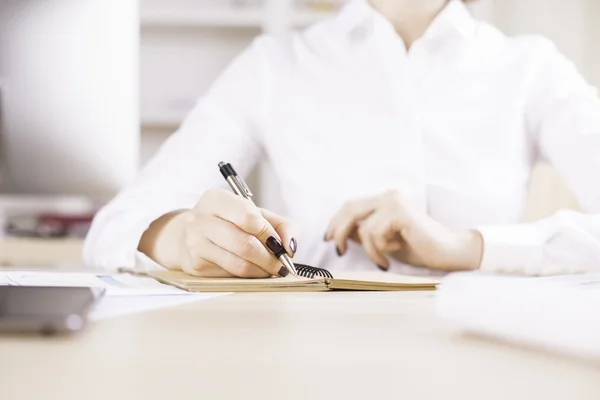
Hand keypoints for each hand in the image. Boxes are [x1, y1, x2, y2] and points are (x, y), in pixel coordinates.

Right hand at [139, 189, 298, 277]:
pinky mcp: (196, 266)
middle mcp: (200, 219)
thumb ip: (283, 225)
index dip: (269, 233)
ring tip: (271, 269)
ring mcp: (195, 244)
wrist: (191, 235)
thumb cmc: (230, 222)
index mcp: (216, 199)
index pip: (247, 217)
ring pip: (238, 265)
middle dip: (270, 258)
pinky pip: (230, 276)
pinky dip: (249, 277)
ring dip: (262, 271)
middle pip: (244, 244)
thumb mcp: (257, 215)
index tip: (279, 244)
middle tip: (282, 264)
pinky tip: (253, 271)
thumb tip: (291, 247)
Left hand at [325, 190, 482, 271]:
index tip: (327, 239)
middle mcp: (388, 196)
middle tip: (339, 252)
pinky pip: (375, 234)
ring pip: (363, 227)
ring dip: (369, 250)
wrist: (447, 252)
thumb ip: (363, 234)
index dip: (335, 222)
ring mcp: (395, 202)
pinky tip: (393, 254)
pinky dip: (379, 250)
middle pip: (350, 210)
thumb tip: (339, 233)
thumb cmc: (417, 247)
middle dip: (338, 232)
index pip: (350, 206)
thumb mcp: (383, 241)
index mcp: (384, 200)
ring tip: (383, 261)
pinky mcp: (400, 212)